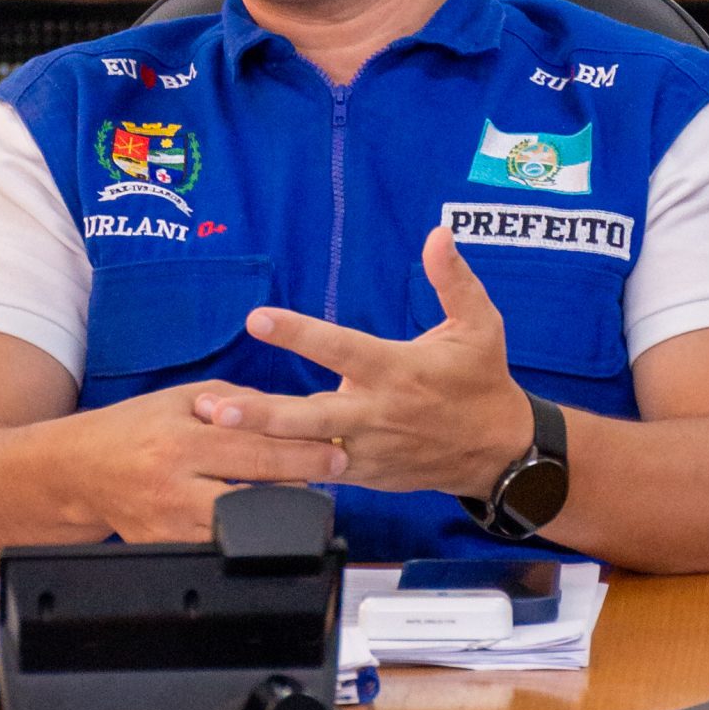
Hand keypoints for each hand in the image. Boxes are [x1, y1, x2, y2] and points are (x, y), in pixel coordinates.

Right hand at [63, 382, 347, 541]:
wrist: (81, 470)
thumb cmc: (133, 428)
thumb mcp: (179, 399)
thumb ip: (232, 402)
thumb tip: (284, 408)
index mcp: (179, 442)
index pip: (251, 449)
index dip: (298, 452)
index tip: (333, 451)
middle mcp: (174, 487)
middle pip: (252, 493)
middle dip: (301, 484)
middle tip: (335, 473)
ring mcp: (168, 526)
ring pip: (239, 529)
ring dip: (277, 514)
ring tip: (306, 498)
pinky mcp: (165, 549)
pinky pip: (216, 546)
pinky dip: (245, 533)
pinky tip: (267, 521)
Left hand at [193, 226, 533, 499]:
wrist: (498, 452)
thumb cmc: (483, 381)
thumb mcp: (480, 325)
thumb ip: (454, 279)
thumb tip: (437, 234)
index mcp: (397, 370)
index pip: (339, 349)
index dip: (297, 333)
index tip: (257, 319)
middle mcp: (376, 412)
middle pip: (309, 416)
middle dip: (261, 415)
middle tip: (216, 409)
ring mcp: (367, 450)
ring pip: (305, 449)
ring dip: (257, 441)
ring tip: (210, 430)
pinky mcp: (364, 475)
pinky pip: (317, 473)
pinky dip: (281, 466)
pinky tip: (239, 460)